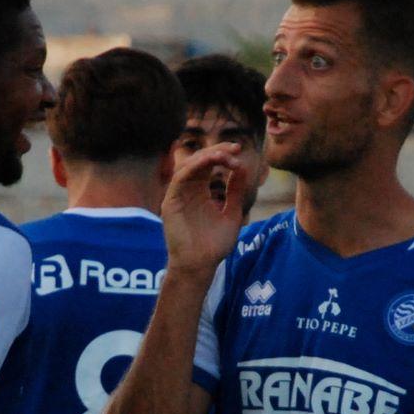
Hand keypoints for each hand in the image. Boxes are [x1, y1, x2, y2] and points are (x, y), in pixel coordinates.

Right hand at [160, 144, 253, 274]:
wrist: (201, 266)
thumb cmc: (214, 245)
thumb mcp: (231, 213)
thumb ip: (235, 191)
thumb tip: (243, 167)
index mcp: (200, 192)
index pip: (208, 165)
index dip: (222, 154)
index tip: (239, 151)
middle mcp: (187, 191)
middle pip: (198, 161)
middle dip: (216, 151)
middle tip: (234, 148)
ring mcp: (177, 196)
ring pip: (187, 166)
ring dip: (205, 156)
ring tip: (223, 155)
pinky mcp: (170, 203)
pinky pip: (179, 179)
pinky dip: (193, 168)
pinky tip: (209, 163)